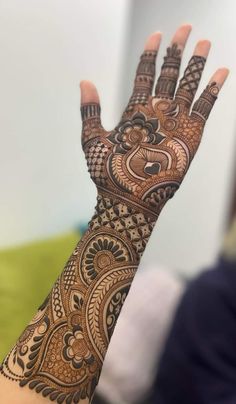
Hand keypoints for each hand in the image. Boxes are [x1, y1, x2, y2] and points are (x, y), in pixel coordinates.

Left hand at [80, 25, 227, 216]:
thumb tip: (84, 81)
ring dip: (197, 65)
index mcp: (136, 110)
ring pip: (188, 87)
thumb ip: (90, 110)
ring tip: (204, 43)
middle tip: (185, 28)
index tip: (156, 35)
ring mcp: (175, 123)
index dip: (151, 54)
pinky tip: (222, 73)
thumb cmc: (108, 174)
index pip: (146, 74)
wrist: (128, 199)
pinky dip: (212, 91)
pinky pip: (204, 109)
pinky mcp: (190, 136)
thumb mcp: (92, 139)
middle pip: (169, 74)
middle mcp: (157, 113)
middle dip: (177, 51)